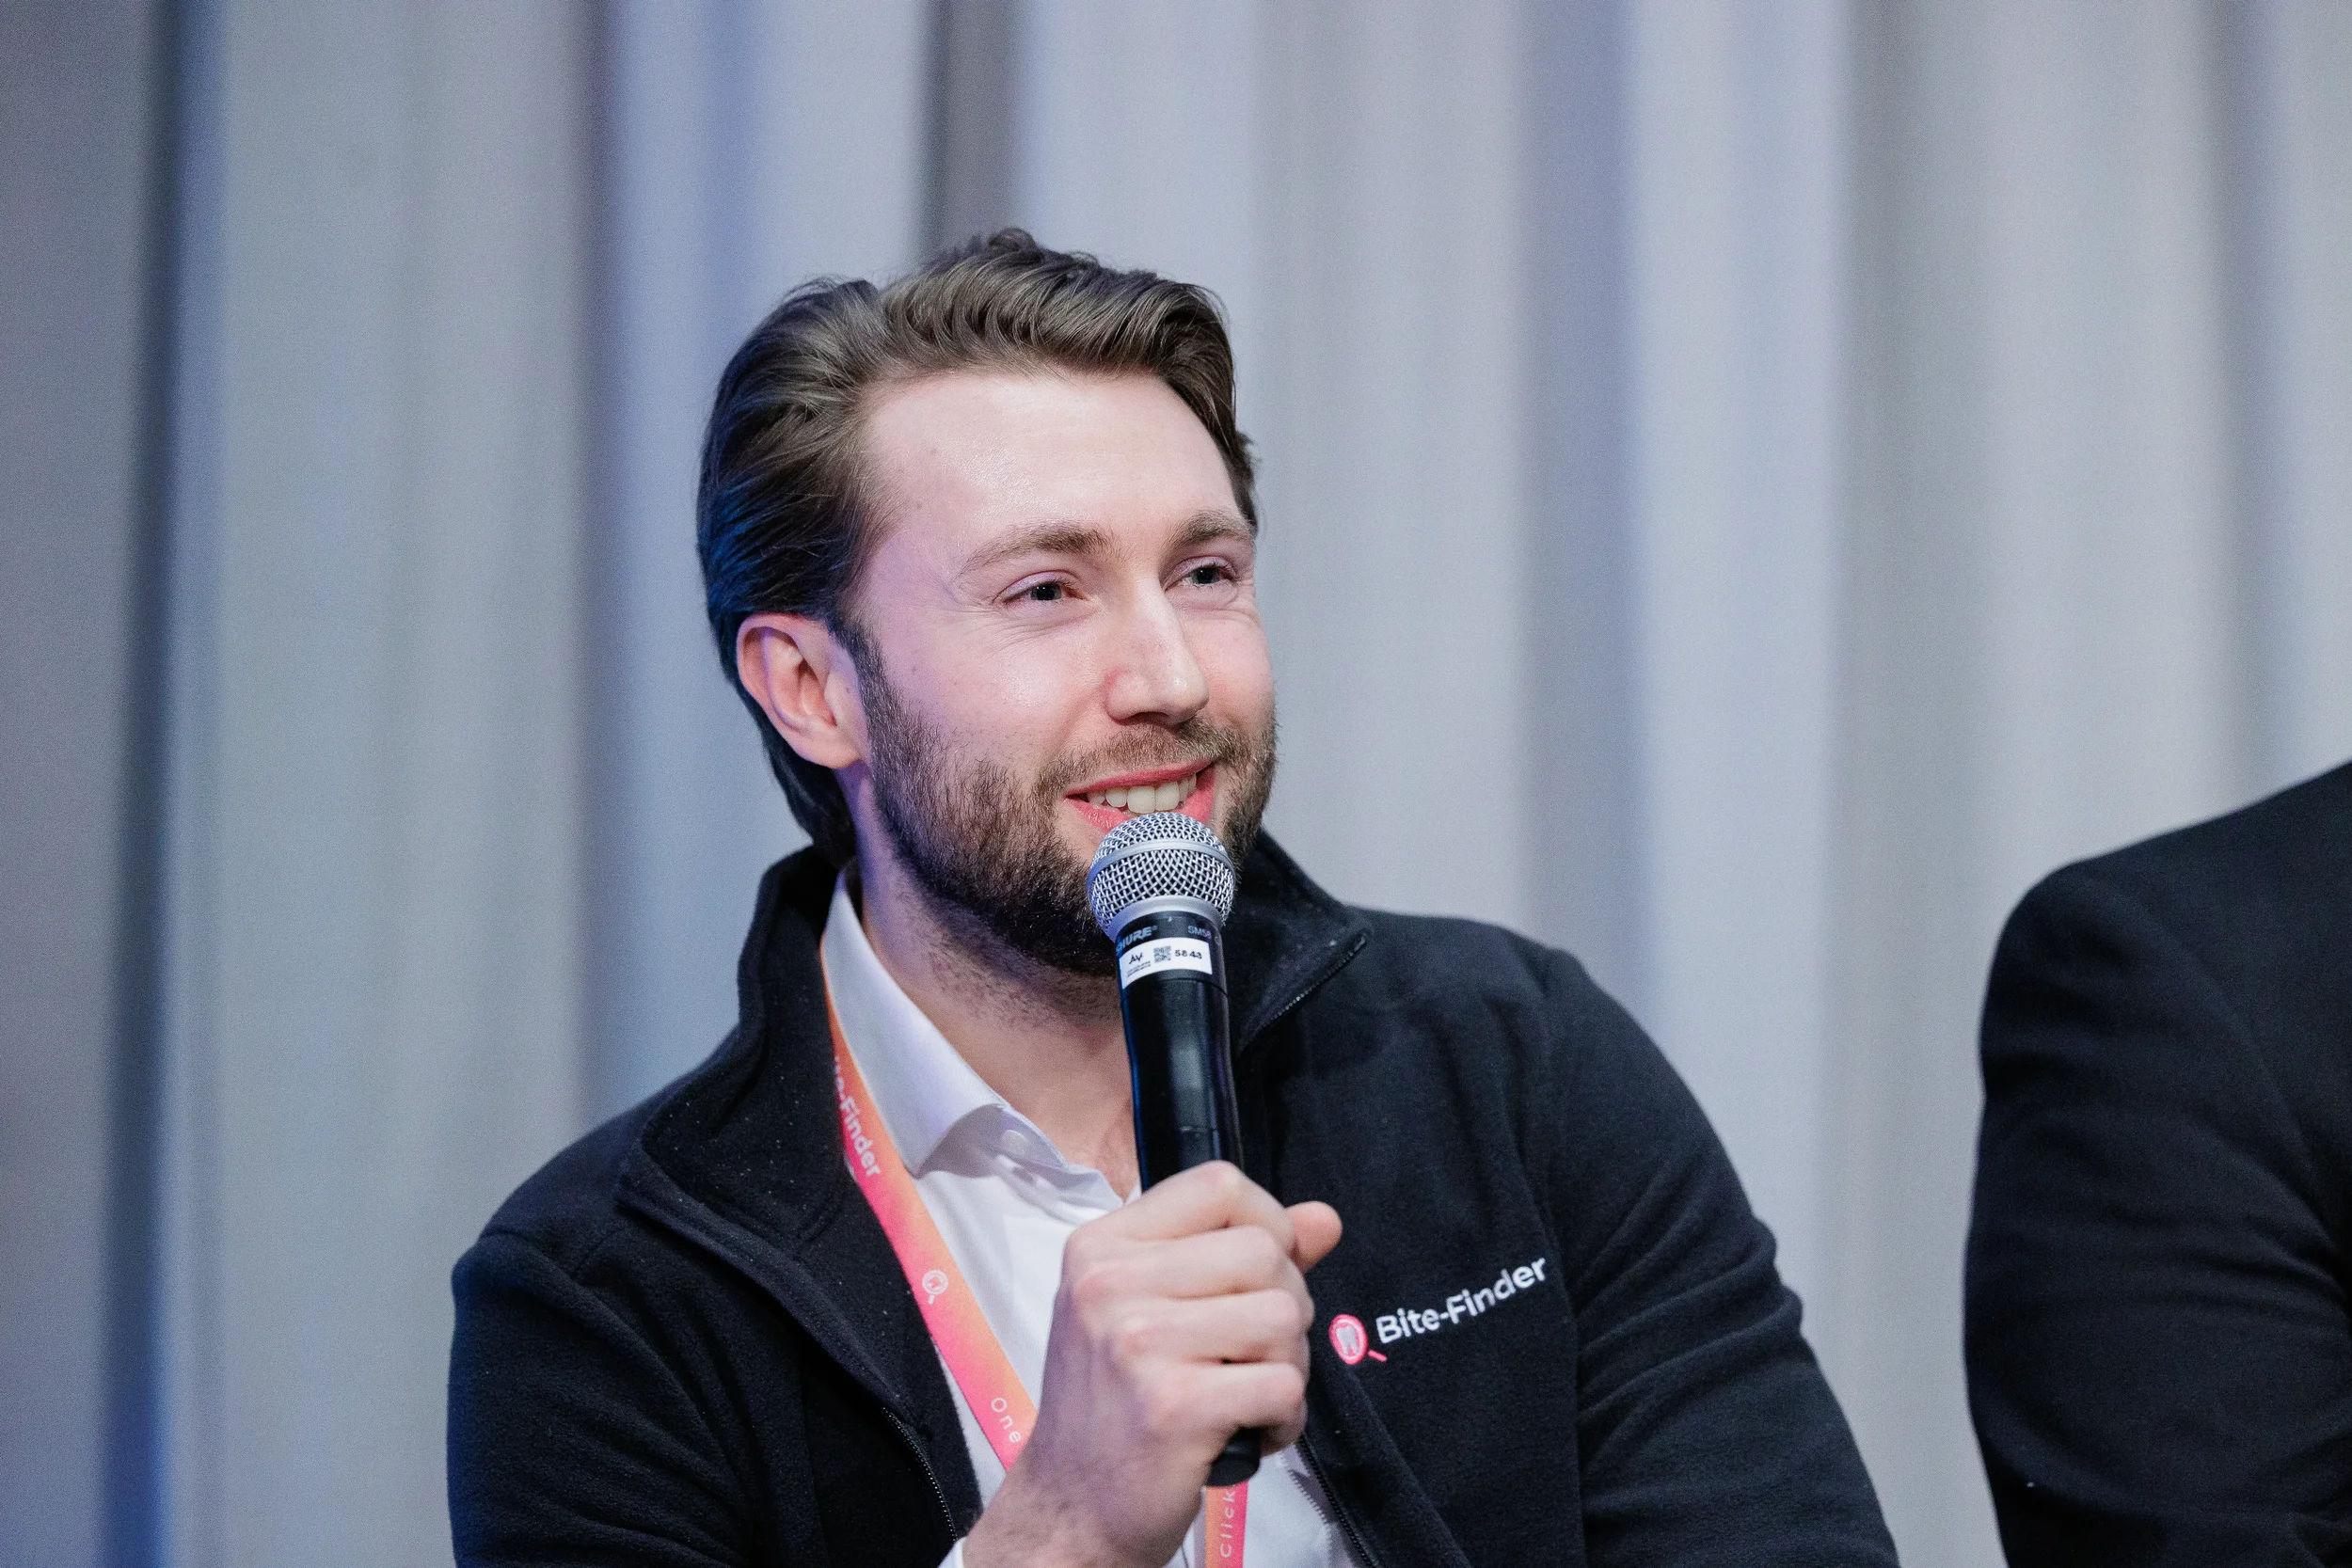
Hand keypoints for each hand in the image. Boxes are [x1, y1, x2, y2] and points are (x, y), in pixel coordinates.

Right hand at [961, 1162, 1342, 1567]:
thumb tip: (1324, 1219)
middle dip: (1285, 1305)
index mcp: (1101, 1246)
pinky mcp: (1174, 1407)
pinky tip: (1248, 1430)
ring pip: (1283, 1316)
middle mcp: (1110, 1284)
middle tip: (1252, 1352)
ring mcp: (1138, 1345)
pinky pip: (1283, 1386)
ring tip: (1247, 1391)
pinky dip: (1284, 1418)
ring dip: (1287, 1365)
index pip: (1221, 1185)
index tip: (1259, 1273)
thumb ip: (1237, 1255)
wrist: (1072, 1507)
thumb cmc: (1115, 1404)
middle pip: (1264, 1251)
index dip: (1267, 1223)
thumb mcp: (1152, 1309)